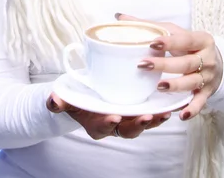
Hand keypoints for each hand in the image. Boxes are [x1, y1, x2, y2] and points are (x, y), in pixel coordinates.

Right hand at [46, 93, 170, 139]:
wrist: (85, 95)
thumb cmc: (76, 97)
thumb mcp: (65, 98)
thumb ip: (59, 101)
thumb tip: (53, 100)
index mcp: (96, 124)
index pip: (103, 127)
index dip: (108, 123)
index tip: (113, 117)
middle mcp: (114, 124)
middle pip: (127, 129)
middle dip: (136, 125)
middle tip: (145, 118)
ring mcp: (127, 118)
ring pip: (141, 123)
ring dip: (153, 120)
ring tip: (163, 114)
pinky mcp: (137, 110)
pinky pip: (150, 114)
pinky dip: (160, 112)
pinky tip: (170, 106)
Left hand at [116, 13, 223, 121]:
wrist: (218, 61)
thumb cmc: (189, 44)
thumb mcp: (176, 32)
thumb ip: (151, 26)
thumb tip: (120, 17)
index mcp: (201, 40)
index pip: (185, 40)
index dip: (170, 42)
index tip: (153, 42)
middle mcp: (207, 59)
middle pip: (186, 63)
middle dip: (165, 65)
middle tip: (144, 65)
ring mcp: (208, 77)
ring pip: (192, 82)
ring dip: (176, 86)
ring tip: (158, 86)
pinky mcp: (207, 93)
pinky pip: (200, 102)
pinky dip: (192, 109)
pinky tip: (181, 114)